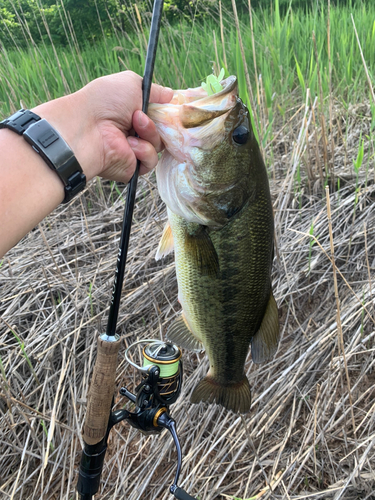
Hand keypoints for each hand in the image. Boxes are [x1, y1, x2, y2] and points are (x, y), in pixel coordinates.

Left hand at [33, 71, 172, 182]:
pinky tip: (129, 144)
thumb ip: (154, 90)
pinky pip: (151, 161)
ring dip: (150, 132)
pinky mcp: (133, 167)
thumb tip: (171, 94)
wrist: (88, 128)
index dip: (167, 112)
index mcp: (133, 112)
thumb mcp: (132, 84)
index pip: (159, 115)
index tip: (171, 107)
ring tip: (133, 125)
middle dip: (158, 121)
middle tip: (143, 114)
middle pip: (164, 131)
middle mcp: (134, 131)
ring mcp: (134, 149)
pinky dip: (144, 151)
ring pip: (159, 145)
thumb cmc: (105, 102)